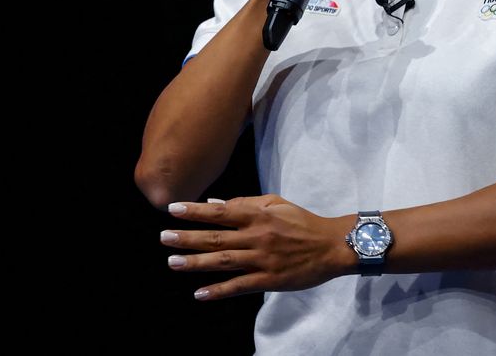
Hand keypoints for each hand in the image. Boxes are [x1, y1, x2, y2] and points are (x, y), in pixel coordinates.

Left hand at [160, 195, 353, 299]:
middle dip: (187, 238)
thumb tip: (214, 204)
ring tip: (172, 262)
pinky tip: (200, 293)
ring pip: (223, 261)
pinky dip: (219, 290)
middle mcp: (256, 236)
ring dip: (196, 262)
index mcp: (257, 215)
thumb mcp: (276, 203)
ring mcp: (262, 259)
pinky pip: (240, 286)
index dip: (194, 211)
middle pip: (216, 237)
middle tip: (164, 237)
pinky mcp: (270, 279)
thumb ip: (245, 202)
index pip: (219, 211)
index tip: (172, 210)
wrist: (332, 246)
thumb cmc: (302, 221)